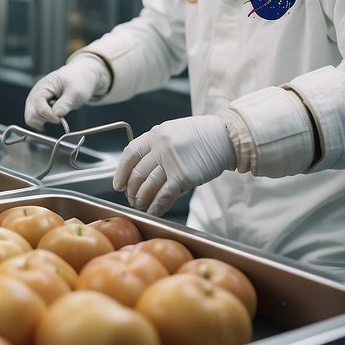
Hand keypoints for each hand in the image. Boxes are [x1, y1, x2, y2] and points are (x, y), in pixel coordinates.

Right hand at [23, 55, 108, 129]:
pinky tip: (55, 117)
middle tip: (58, 119)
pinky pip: (36, 117)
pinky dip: (44, 120)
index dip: (48, 114)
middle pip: (30, 112)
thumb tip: (56, 115)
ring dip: (44, 120)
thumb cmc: (77, 80)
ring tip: (59, 114)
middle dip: (43, 119)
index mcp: (44, 86)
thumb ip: (65, 103)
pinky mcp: (40, 105)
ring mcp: (37, 100)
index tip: (60, 119)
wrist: (80, 76)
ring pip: (32, 116)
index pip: (38, 104)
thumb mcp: (76, 92)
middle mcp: (36, 93)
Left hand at [113, 115, 235, 214]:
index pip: (129, 154)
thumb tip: (141, 170)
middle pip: (137, 174)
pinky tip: (153, 212)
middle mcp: (160, 147)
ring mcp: (171, 162)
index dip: (121, 172)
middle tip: (132, 199)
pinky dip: (156, 207)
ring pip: (148, 187)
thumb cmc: (202, 136)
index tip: (118, 185)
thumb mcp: (174, 132)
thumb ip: (157, 147)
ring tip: (141, 207)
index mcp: (156, 134)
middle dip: (132, 191)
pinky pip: (163, 196)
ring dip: (142, 201)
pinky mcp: (183, 177)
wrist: (226, 137)